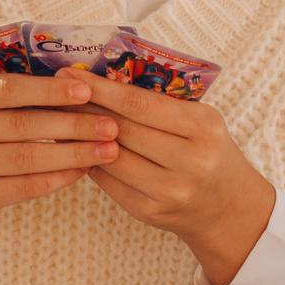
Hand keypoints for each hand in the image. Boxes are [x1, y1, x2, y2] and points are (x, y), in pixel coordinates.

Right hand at [0, 74, 121, 284]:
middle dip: (71, 124)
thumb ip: (21, 95)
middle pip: (20, 124)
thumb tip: (84, 82)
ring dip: (71, 154)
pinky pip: (20, 188)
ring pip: (24, 157)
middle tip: (110, 126)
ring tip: (107, 151)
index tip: (87, 91)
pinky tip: (81, 172)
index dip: (48, 90)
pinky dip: (55, 179)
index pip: (7, 88)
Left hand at [78, 72, 275, 284]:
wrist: (227, 206)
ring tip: (62, 117)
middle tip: (57, 91)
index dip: (101, 88)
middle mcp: (189, 161)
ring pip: (110, 156)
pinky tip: (76, 146)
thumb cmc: (208, 151)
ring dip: (82, 136)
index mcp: (203, 127)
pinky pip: (108, 181)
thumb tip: (101, 81)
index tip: (71, 73)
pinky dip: (90, 160)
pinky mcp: (148, 211)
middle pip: (122, 129)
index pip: (139, 104)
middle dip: (85, 107)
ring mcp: (168, 191)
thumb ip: (160, 103)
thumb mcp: (200, 120)